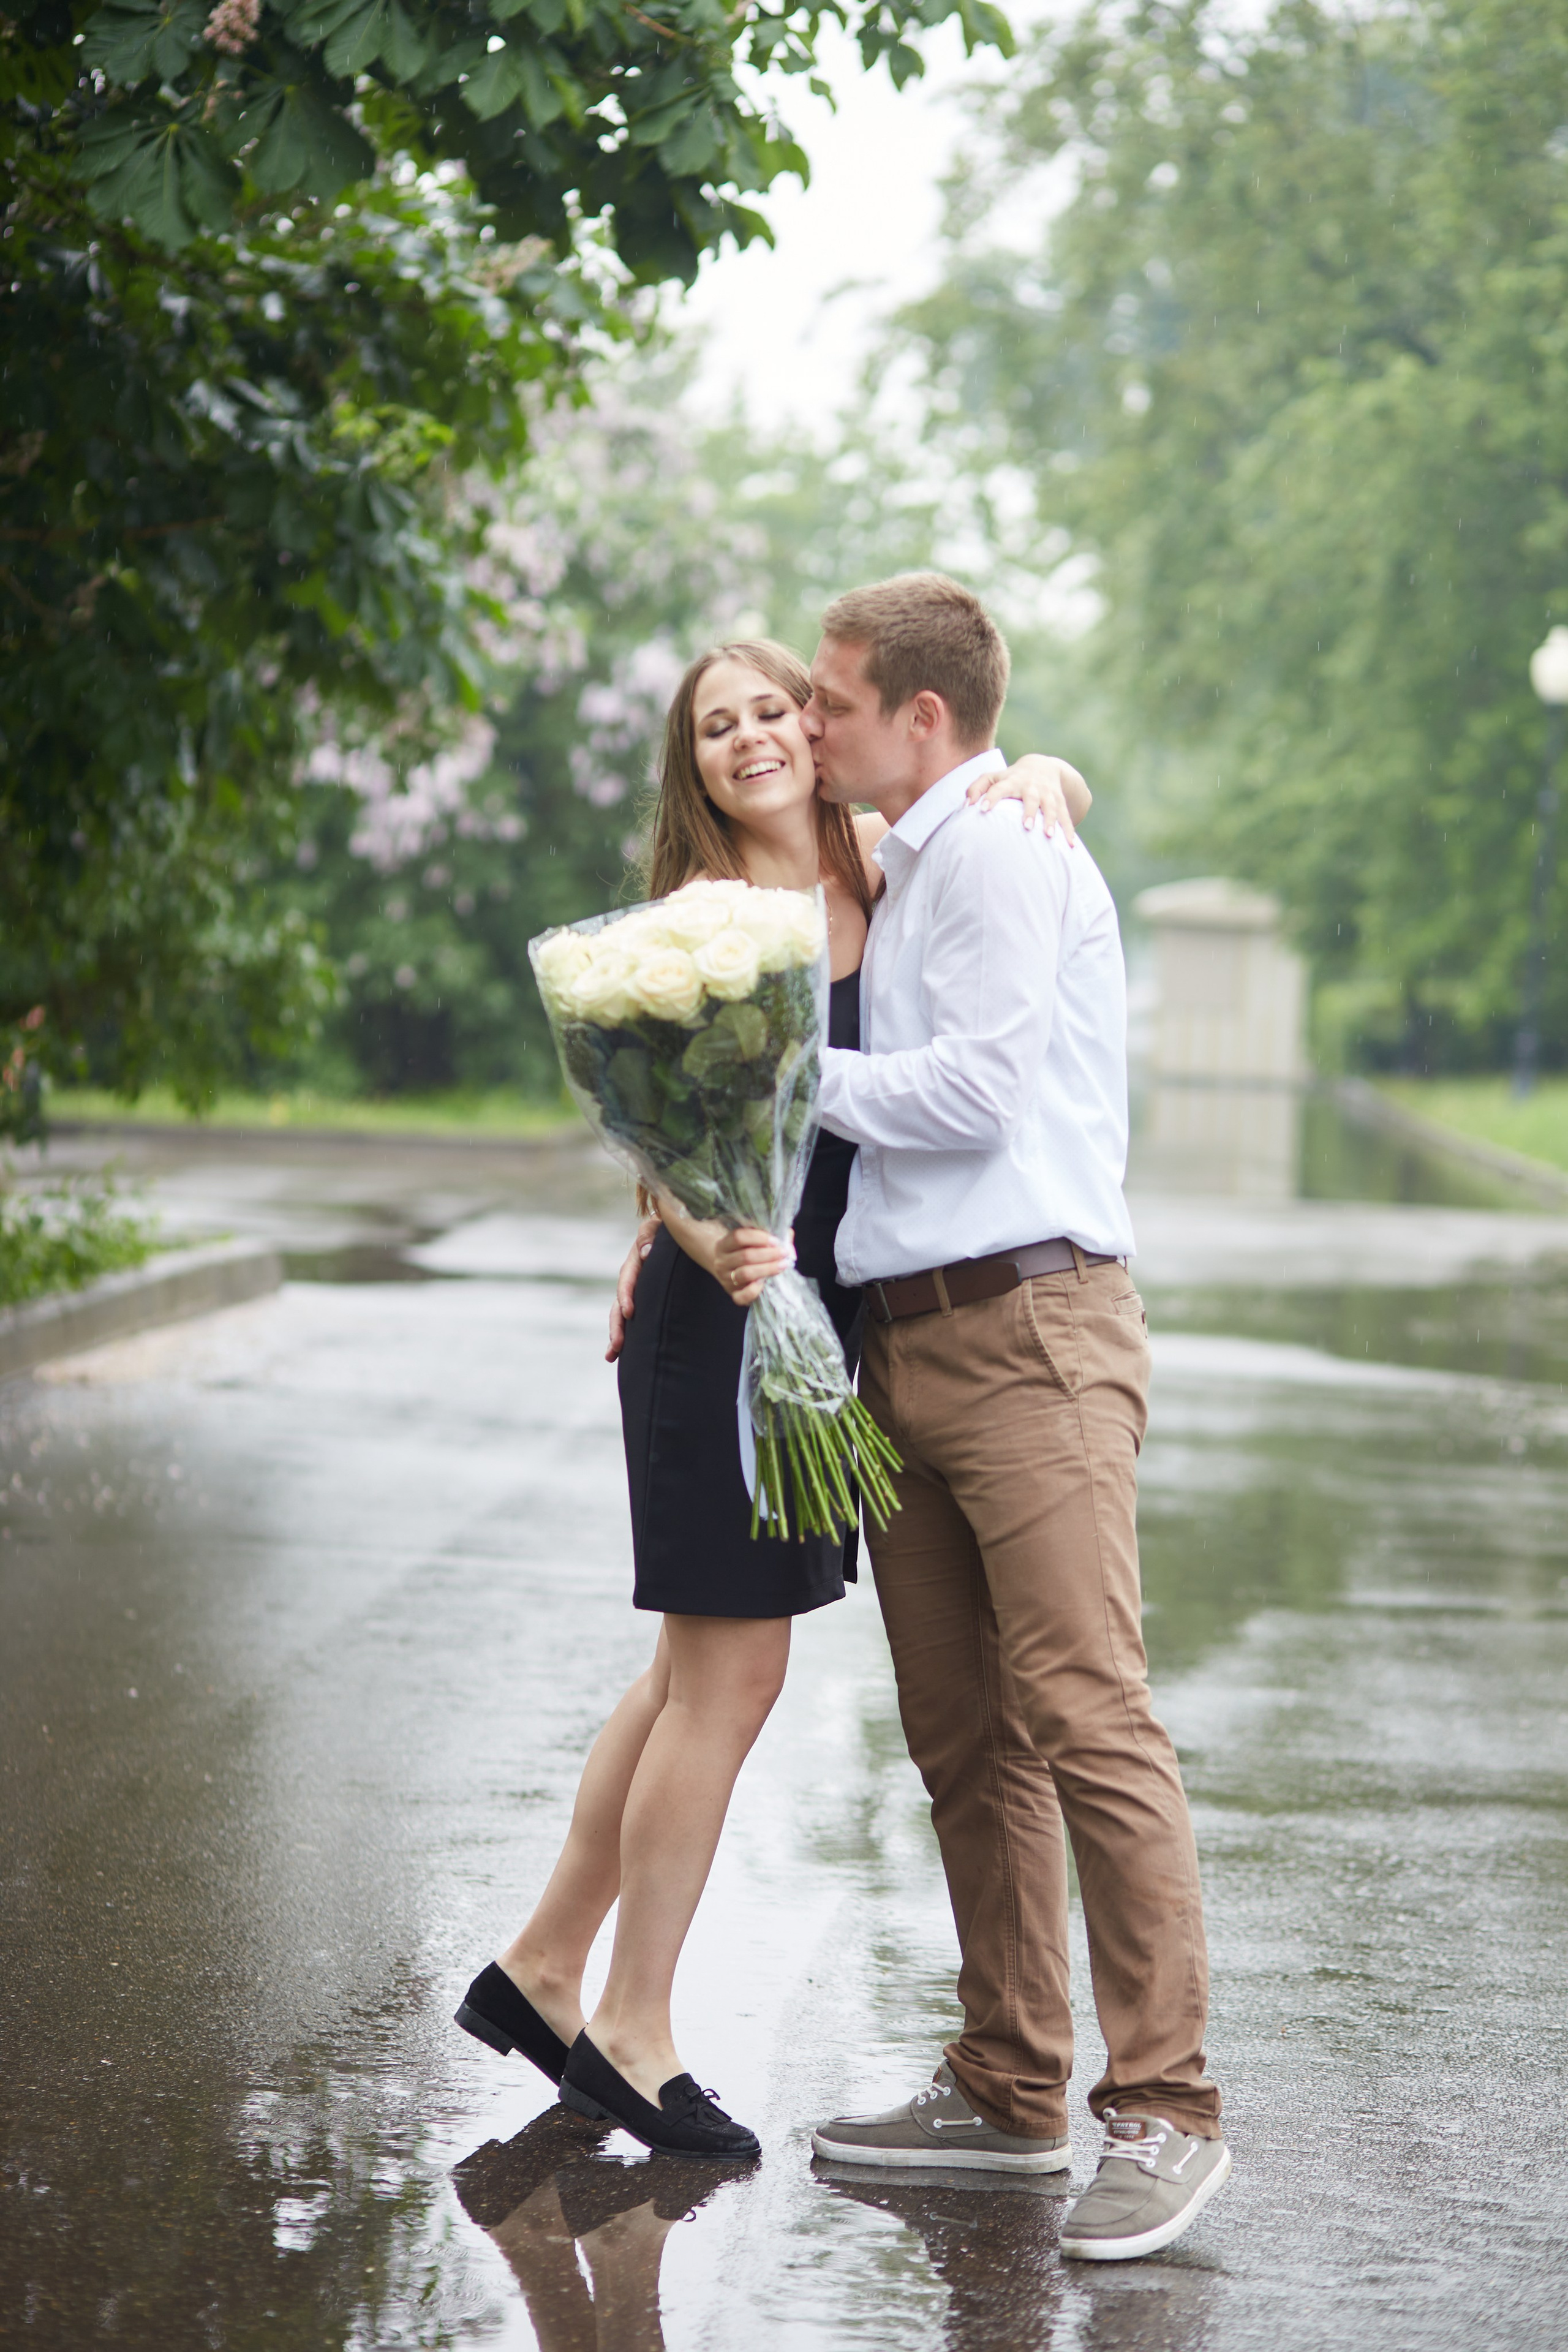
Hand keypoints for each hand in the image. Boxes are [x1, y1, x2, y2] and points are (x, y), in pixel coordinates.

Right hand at [606, 1214, 659, 1361]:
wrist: (671, 1232)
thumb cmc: (666, 1228)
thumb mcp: (658, 1225)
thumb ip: (649, 1234)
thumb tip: (645, 1253)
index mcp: (635, 1261)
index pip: (627, 1280)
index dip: (626, 1296)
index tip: (629, 1312)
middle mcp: (631, 1279)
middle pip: (618, 1304)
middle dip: (617, 1325)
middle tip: (617, 1345)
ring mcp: (635, 1291)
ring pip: (620, 1315)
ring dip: (616, 1335)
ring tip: (612, 1355)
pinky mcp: (641, 1300)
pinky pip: (631, 1319)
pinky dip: (625, 1335)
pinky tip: (618, 1354)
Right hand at [712, 1225, 793, 1307]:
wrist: (728, 1269)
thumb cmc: (745, 1251)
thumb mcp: (752, 1240)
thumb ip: (769, 1237)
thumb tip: (787, 1241)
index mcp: (724, 1245)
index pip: (738, 1237)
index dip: (759, 1237)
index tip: (775, 1241)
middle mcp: (722, 1262)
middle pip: (745, 1256)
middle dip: (769, 1254)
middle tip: (784, 1253)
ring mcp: (726, 1279)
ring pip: (746, 1273)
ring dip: (767, 1269)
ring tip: (782, 1264)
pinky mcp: (733, 1294)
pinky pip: (742, 1296)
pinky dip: (755, 1290)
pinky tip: (766, 1282)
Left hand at [968, 753, 1089, 841]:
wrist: (1043, 766)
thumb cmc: (1009, 777)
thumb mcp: (992, 777)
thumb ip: (976, 788)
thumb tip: (965, 806)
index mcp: (1011, 781)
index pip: (999, 787)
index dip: (990, 797)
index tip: (982, 809)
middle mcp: (1031, 787)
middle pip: (1031, 798)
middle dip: (1030, 811)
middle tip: (1026, 826)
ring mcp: (1047, 794)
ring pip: (1051, 807)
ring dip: (1052, 821)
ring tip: (1049, 836)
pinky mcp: (1060, 802)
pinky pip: (1065, 817)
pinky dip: (1069, 831)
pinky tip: (1070, 845)